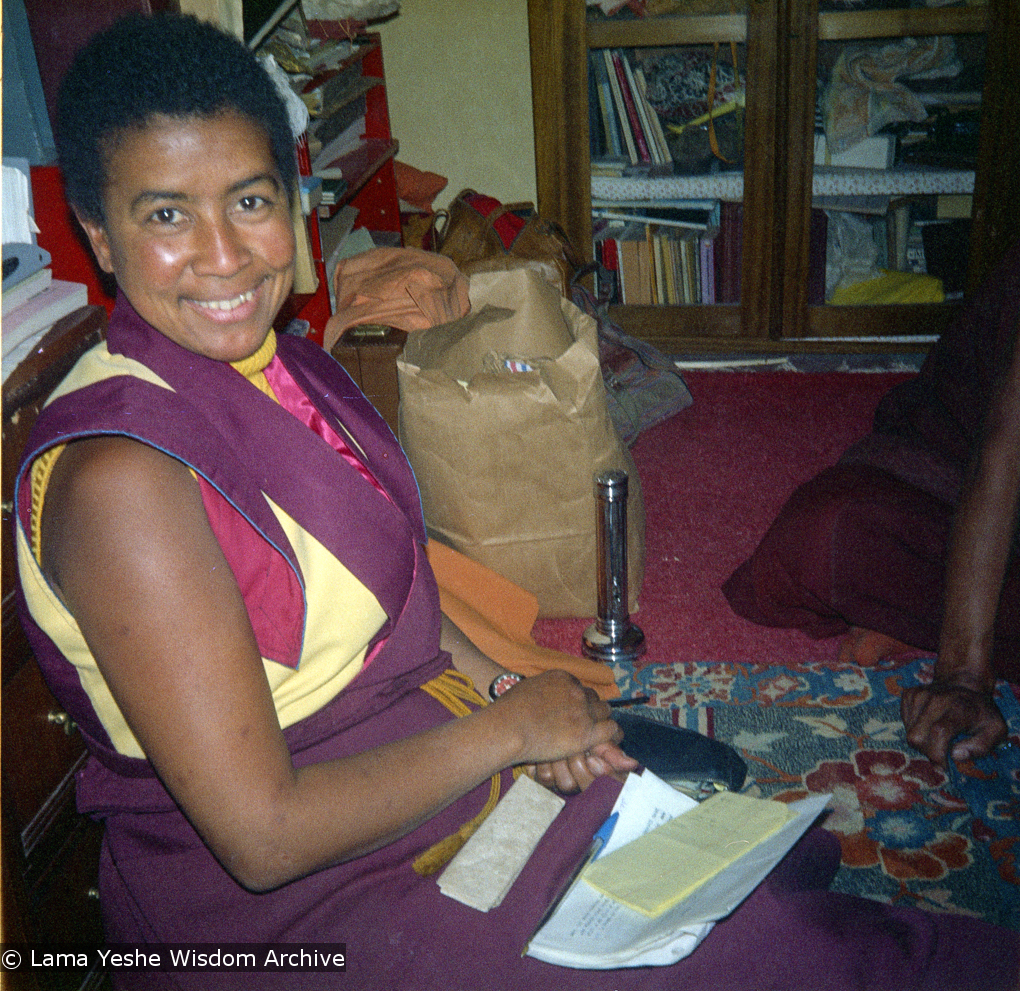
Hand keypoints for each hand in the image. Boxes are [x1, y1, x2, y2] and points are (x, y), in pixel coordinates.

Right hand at [490, 670, 636, 785]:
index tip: (572, 711)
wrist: (509, 726)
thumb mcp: (526, 688)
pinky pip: (610, 729)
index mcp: (562, 678)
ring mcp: (583, 711)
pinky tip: (601, 742)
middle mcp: (576, 691)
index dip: (577, 700)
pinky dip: (609, 735)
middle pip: (593, 698)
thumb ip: (540, 689)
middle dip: (590, 709)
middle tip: (584, 723)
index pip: (579, 687)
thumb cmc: (509, 710)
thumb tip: (539, 694)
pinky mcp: (587, 732)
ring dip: (601, 720)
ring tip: (595, 733)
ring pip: (605, 711)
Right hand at [901, 680, 1006, 766]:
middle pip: (917, 736)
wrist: (963, 682)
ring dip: (923, 741)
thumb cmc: (981, 712)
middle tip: (942, 750)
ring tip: (937, 735)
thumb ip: (981, 747)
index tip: (944, 765)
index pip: (939, 733)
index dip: (938, 754)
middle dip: (928, 751)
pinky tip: (929, 723)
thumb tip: (955, 755)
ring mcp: (919, 695)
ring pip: (909, 732)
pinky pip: (905, 722)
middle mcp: (935, 699)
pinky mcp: (909, 695)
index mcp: (958, 708)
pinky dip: (916, 729)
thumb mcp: (996, 730)